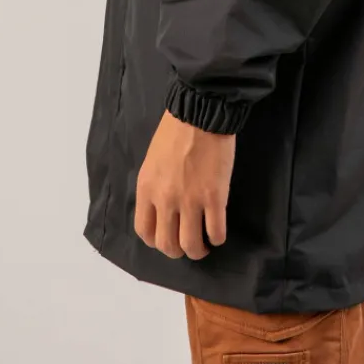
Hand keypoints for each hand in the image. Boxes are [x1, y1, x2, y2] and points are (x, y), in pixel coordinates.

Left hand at [133, 109, 235, 258]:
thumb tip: (162, 207)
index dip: (156, 241)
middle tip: (187, 244)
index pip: (144, 231)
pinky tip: (219, 234)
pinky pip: (216, 231)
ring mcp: (190, 200)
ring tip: (204, 245)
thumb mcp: (153, 160)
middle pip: (167, 244)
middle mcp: (165, 199)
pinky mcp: (214, 197)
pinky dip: (218, 238)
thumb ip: (155, 186)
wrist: (200, 112)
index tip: (167, 237)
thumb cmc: (176, 130)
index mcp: (147, 189)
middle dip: (178, 251)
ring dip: (198, 251)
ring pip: (191, 245)